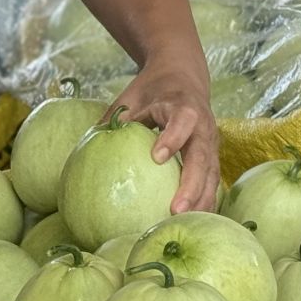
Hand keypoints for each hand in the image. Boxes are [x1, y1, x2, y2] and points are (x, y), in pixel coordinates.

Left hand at [109, 59, 220, 214]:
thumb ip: (116, 118)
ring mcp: (211, 143)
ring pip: (211, 174)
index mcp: (183, 105)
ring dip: (200, 200)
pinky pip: (211, 182)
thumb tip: (88, 145)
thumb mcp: (132, 96)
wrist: (184, 76)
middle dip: (191, 183)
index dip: (172, 138)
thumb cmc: (153, 89)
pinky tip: (189, 224)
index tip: (156, 157)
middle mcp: (203, 125)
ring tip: (183, 224)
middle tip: (176, 210)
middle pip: (202, 155)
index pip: (182, 120)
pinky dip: (204, 202)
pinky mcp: (212, 157)